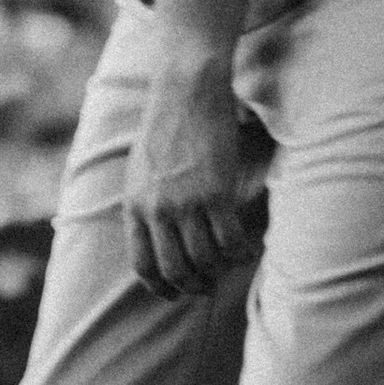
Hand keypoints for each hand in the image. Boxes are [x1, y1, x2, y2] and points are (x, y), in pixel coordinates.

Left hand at [123, 56, 268, 297]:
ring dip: (221, 270)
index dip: (161, 288)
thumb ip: (146, 203)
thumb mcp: (140, 170)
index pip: (143, 265)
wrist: (186, 90)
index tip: (176, 294)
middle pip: (176, 270)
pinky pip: (231, 240)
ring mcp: (186, 204)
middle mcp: (156, 210)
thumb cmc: (166, 126)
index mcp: (134, 206)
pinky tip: (249, 251)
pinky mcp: (215, 193)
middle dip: (195, 285)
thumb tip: (159, 236)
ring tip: (232, 265)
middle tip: (211, 284)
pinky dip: (242, 253)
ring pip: (206, 260)